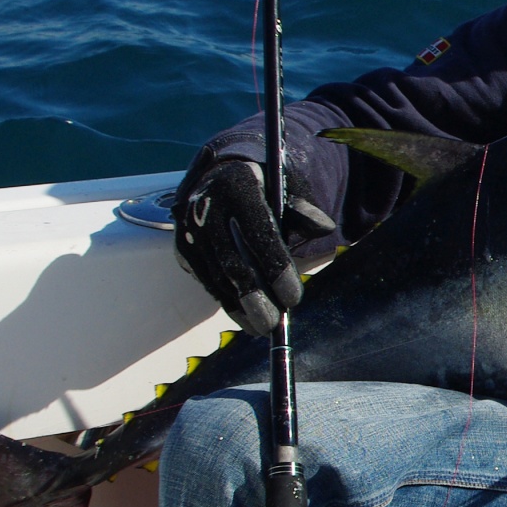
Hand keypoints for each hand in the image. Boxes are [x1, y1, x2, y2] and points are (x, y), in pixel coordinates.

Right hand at [171, 158, 334, 335]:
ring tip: (262, 327)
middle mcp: (207, 208)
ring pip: (216, 276)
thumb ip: (304, 211)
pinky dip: (226, 301)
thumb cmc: (261, 191)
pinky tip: (244, 317)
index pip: (258, 233)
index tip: (293, 299)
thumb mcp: (285, 191)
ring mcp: (190, 229)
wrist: (218, 179)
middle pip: (232, 261)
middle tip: (273, 324)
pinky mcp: (183, 247)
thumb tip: (323, 227)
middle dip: (254, 296)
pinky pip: (205, 280)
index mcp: (238, 186)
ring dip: (239, 306)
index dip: (276, 268)